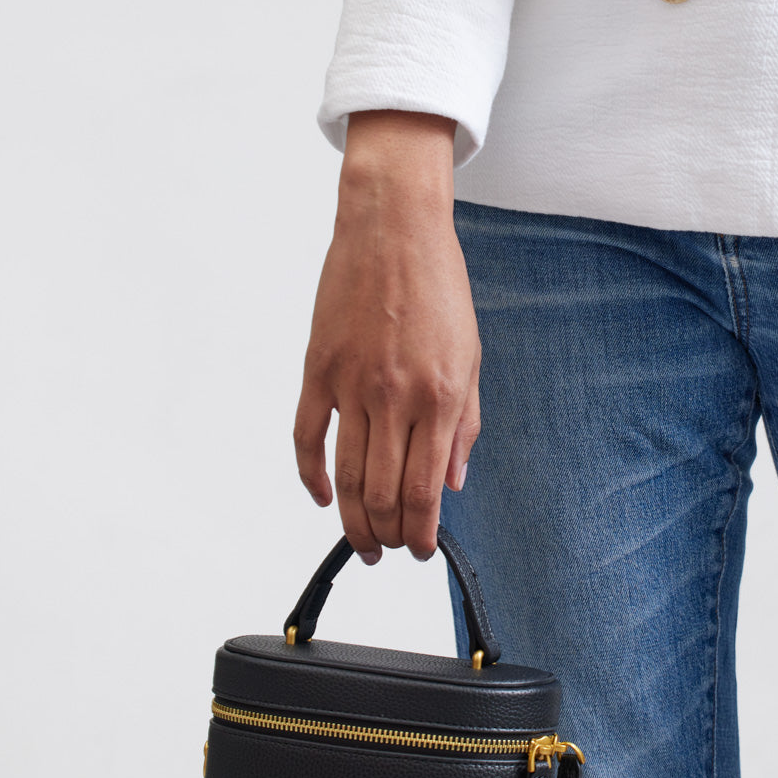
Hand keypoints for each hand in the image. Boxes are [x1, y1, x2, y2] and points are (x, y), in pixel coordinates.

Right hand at [293, 112, 480, 561]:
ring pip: (344, 476)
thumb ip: (463, 423)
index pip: (425, 489)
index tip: (424, 549)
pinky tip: (321, 497)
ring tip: (363, 542)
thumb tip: (453, 480)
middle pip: (382, 494)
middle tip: (392, 550)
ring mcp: (351, 385)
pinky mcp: (318, 370)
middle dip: (389, 536)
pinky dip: (310, 475)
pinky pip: (307, 437)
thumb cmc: (437, 284)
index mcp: (440, 395)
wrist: (393, 227)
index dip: (423, 531)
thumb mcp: (470, 355)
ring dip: (353, 520)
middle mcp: (395, 397)